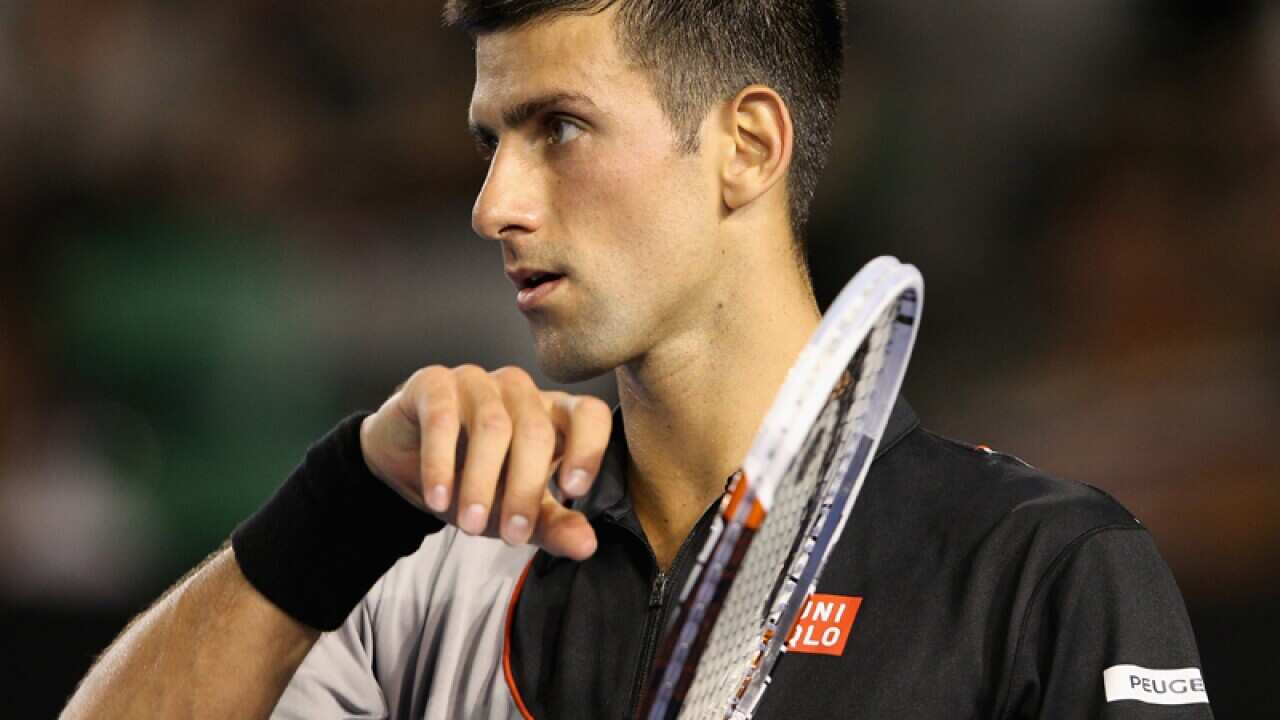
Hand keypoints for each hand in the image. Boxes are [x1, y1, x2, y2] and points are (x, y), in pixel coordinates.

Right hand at [359, 365, 609, 559]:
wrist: (409, 465)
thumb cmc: (476, 480)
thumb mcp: (518, 510)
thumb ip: (553, 524)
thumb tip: (586, 546)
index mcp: (553, 414)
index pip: (589, 415)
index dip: (589, 448)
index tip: (573, 491)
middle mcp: (520, 391)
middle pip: (536, 431)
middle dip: (524, 489)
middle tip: (513, 535)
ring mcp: (478, 381)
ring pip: (492, 426)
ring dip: (482, 482)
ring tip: (471, 525)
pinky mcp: (435, 382)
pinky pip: (442, 419)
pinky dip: (440, 464)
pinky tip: (438, 499)